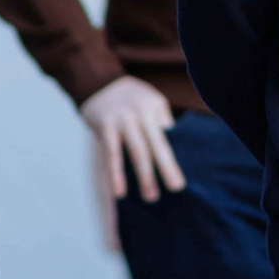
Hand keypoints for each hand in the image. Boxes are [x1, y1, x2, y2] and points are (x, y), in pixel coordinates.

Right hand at [80, 75, 186, 205]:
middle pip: (157, 145)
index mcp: (155, 106)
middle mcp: (140, 112)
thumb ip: (161, 120)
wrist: (95, 80)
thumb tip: (171, 147)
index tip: (182, 178)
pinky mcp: (104, 126)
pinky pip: (112, 154)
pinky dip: (115, 174)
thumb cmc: (129, 97)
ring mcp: (122, 119)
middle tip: (177, 188)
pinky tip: (119, 193)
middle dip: (167, 168)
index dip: (175, 158)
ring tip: (151, 197)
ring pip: (137, 152)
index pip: (167, 137)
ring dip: (144, 176)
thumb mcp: (150, 100)